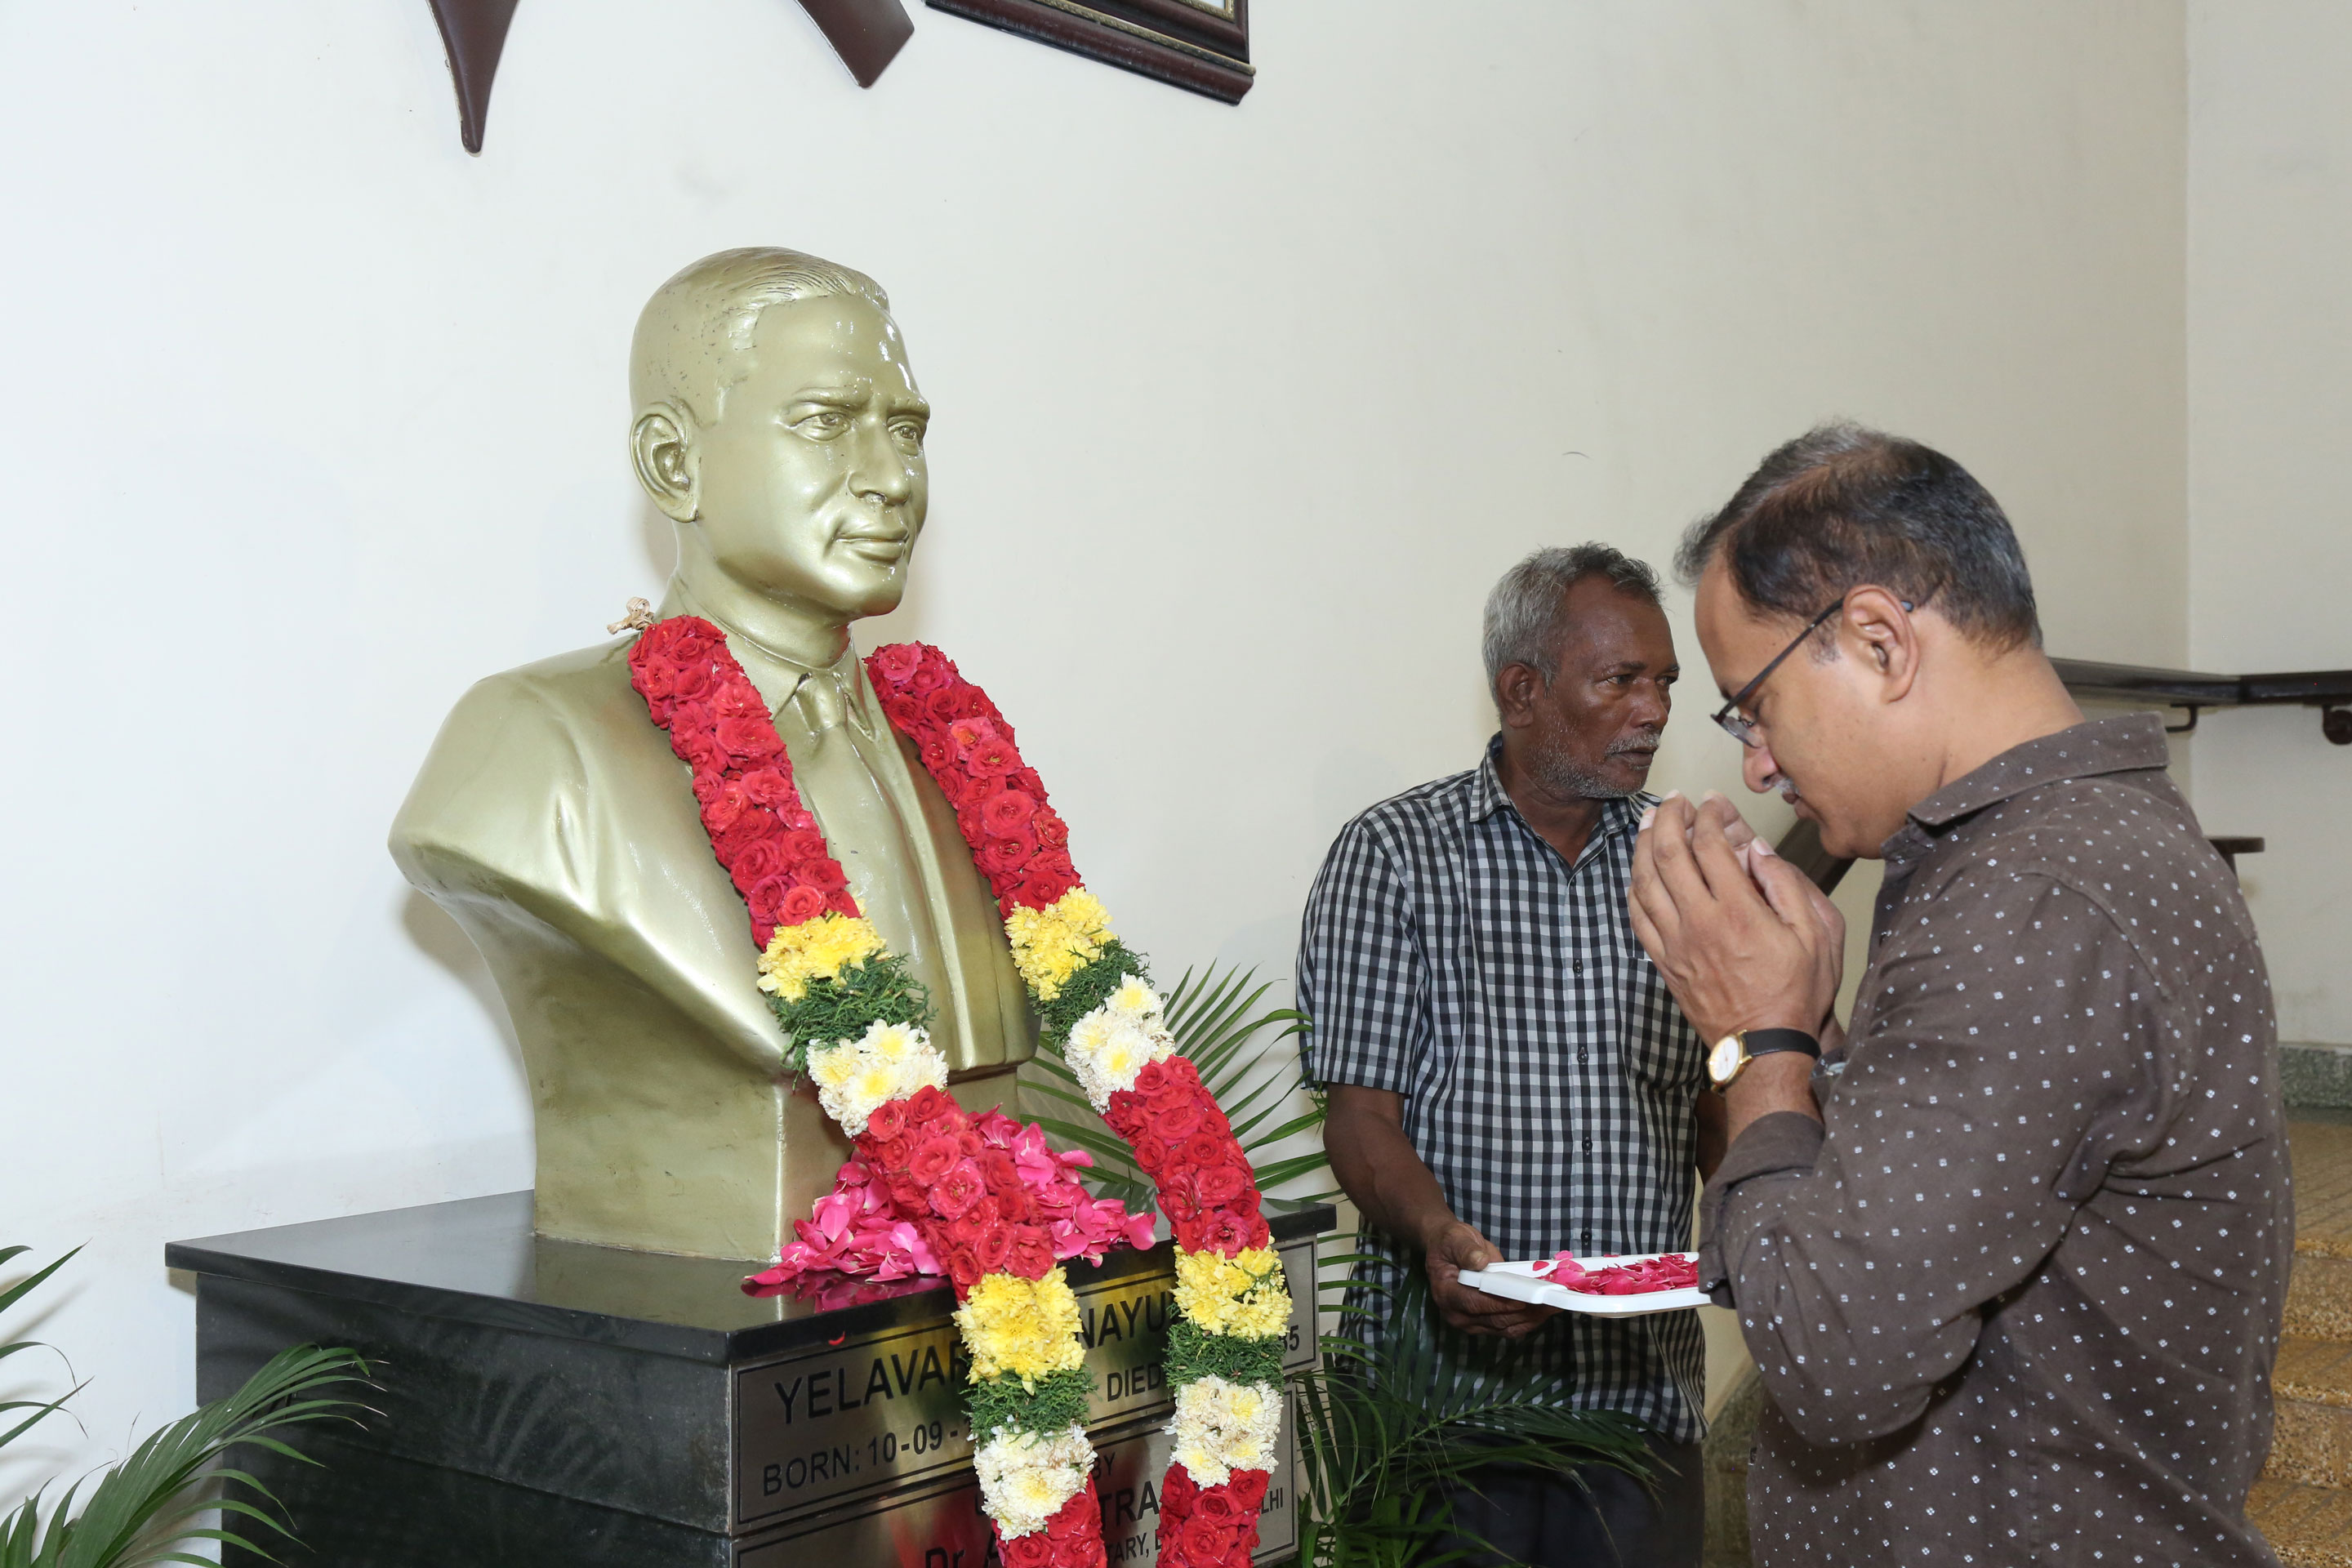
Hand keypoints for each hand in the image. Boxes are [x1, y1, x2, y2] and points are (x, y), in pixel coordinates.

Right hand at [1423, 1218, 1557, 1337]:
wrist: (1448, 1251)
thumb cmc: (1451, 1243)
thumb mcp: (1455, 1238)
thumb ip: (1466, 1250)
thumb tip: (1481, 1262)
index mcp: (1446, 1293)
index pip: (1476, 1303)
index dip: (1502, 1302)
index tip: (1527, 1298)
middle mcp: (1457, 1315)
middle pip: (1496, 1319)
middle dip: (1526, 1311)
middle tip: (1551, 1300)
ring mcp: (1472, 1323)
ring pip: (1507, 1327)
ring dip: (1533, 1318)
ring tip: (1554, 1305)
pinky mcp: (1485, 1325)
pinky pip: (1509, 1327)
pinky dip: (1529, 1320)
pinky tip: (1545, 1309)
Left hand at [1628, 793, 1843, 1043]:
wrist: (1766, 1045)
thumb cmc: (1796, 993)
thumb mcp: (1817, 933)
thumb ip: (1786, 884)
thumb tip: (1758, 849)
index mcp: (1739, 911)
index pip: (1710, 845)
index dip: (1708, 815)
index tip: (1711, 803)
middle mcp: (1700, 923)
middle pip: (1667, 853)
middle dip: (1667, 817)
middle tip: (1673, 801)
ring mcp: (1676, 944)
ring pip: (1644, 881)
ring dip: (1641, 845)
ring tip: (1647, 822)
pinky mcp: (1665, 963)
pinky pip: (1637, 916)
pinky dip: (1634, 886)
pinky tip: (1638, 872)